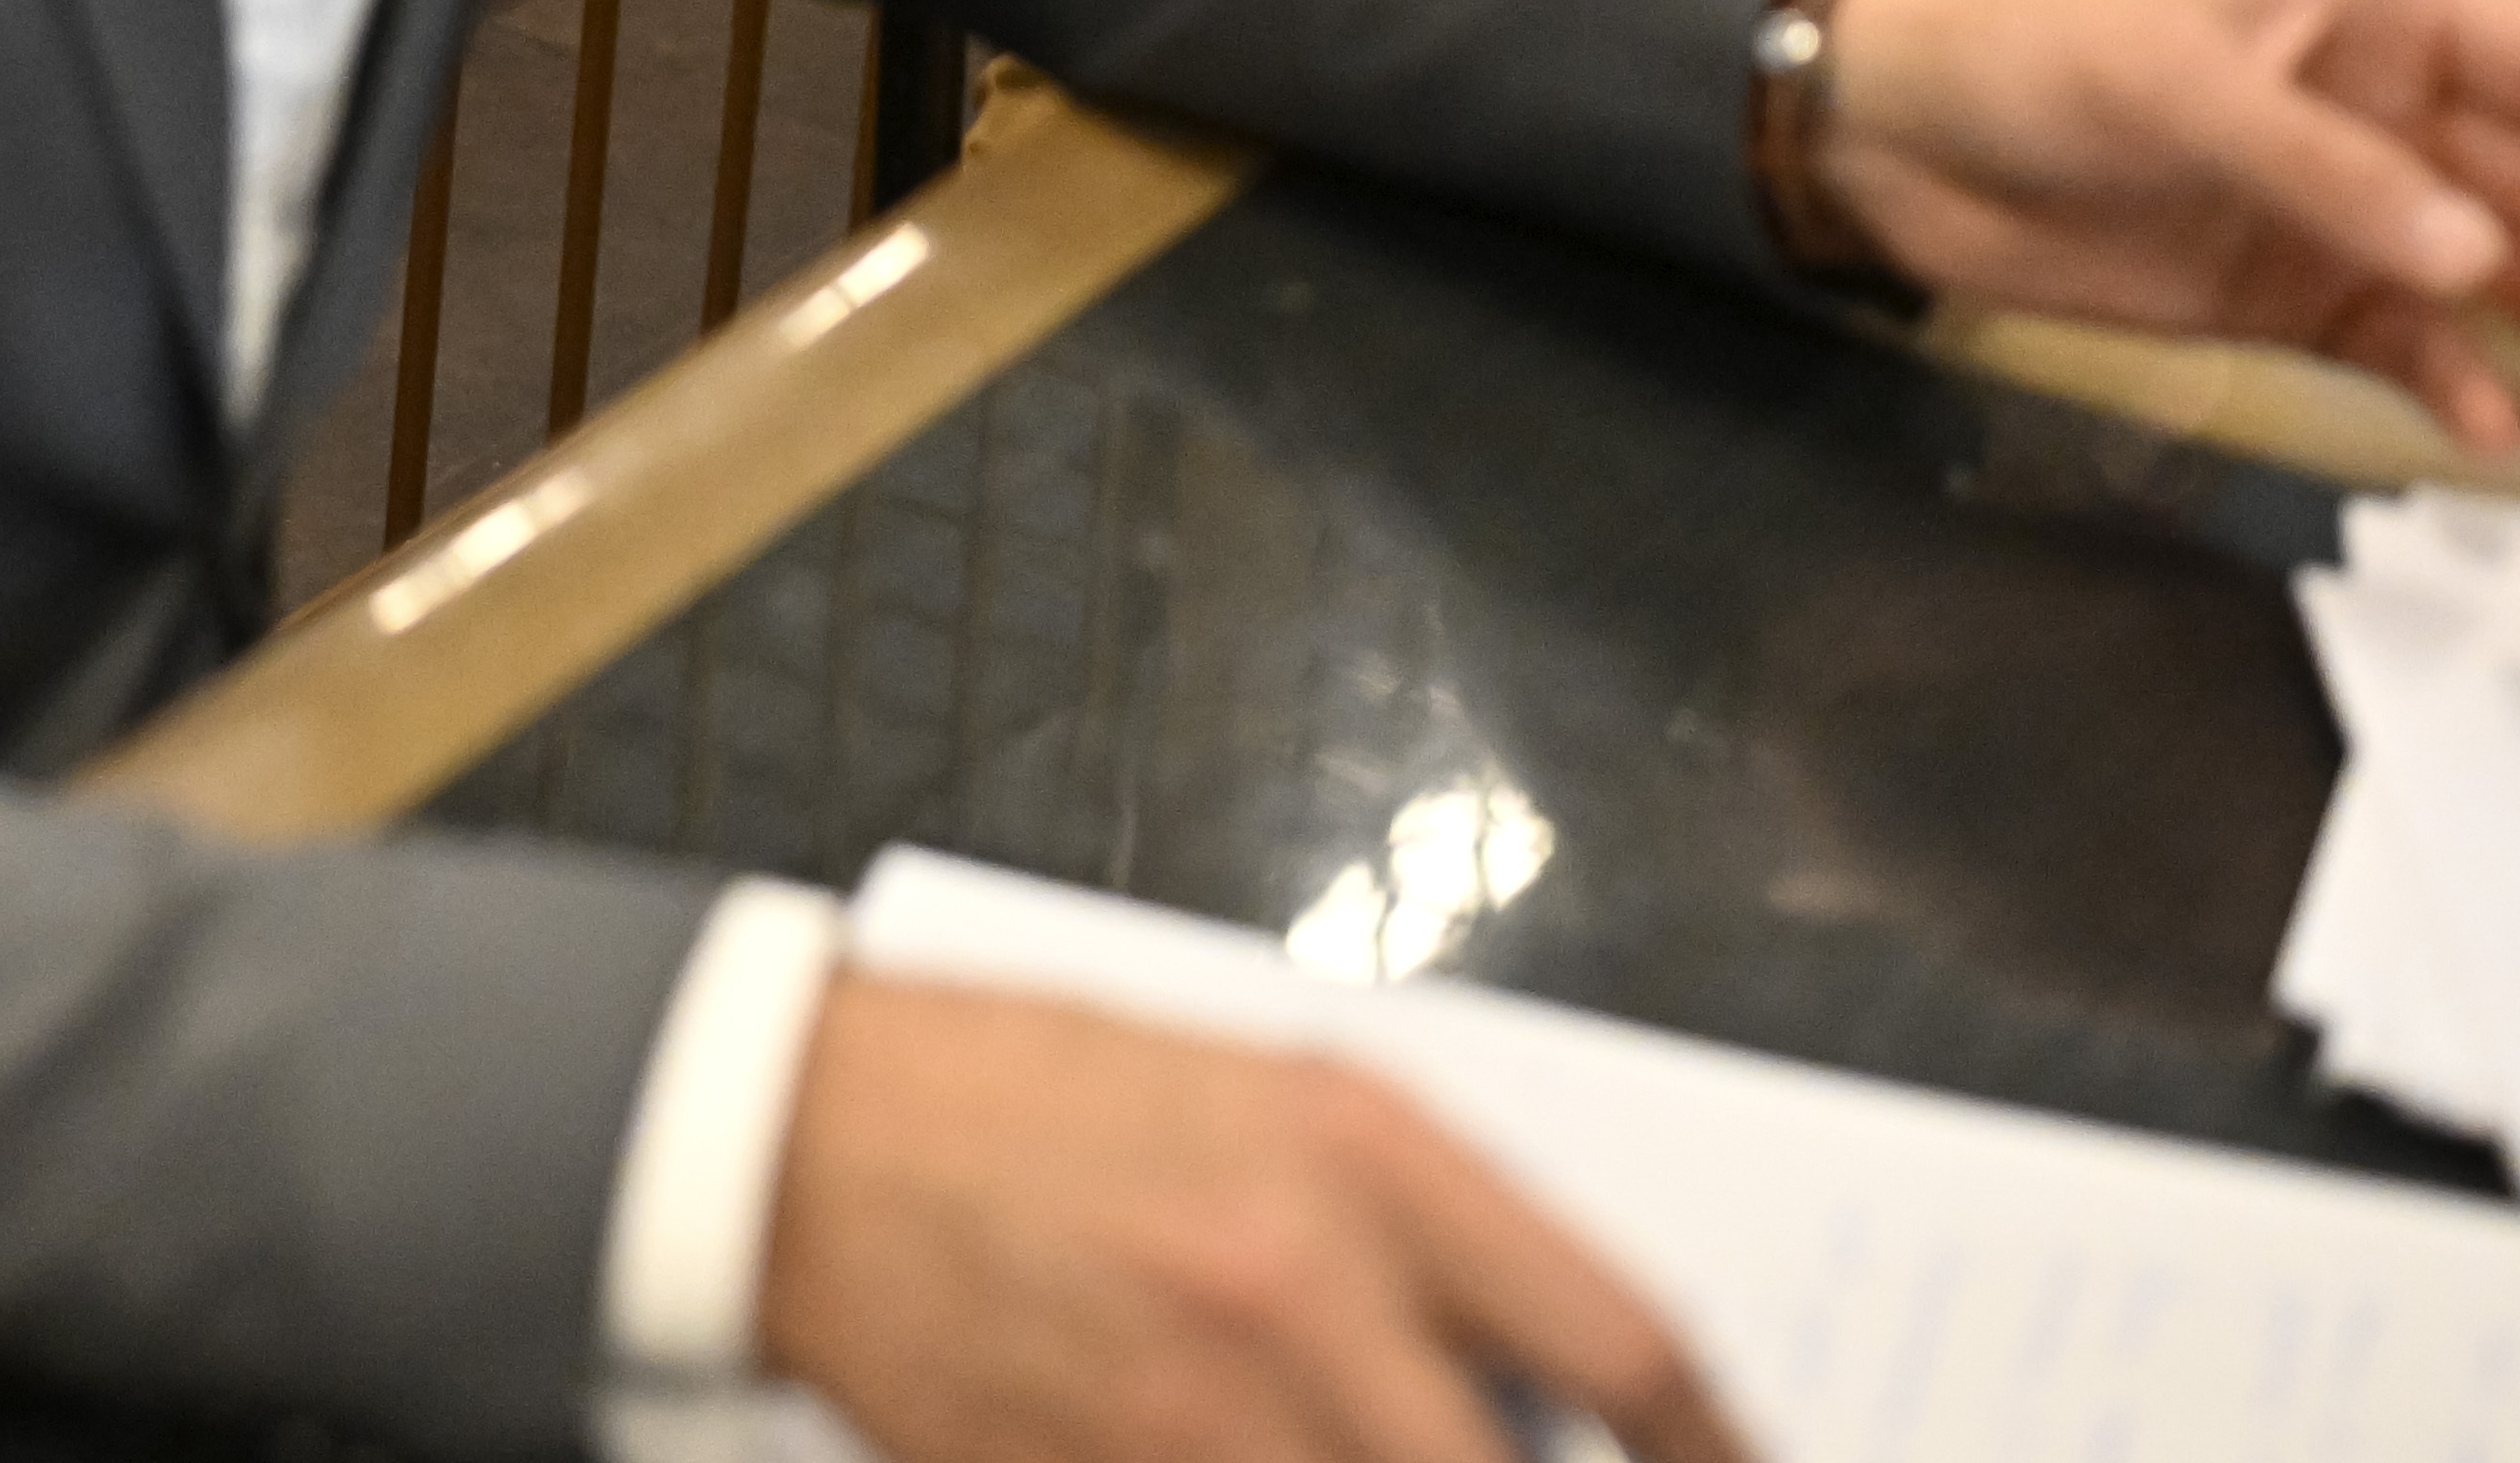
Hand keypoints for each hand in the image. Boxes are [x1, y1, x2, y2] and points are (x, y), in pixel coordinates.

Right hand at [762, 974, 1753, 1462]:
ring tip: (1352, 1436)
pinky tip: (1235, 1451)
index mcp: (1363, 1154)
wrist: (805, 1137)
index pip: (1623, 1340)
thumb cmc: (1035, 1093)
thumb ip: (1425, 1227)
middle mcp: (1305, 1290)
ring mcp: (1198, 1415)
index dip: (1715, 1446)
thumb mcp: (1270, 1094)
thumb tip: (1544, 1382)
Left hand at [1813, 0, 2519, 456]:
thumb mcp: (2173, 86)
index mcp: (2373, 11)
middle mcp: (2380, 106)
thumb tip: (2474, 258)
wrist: (1898, 138)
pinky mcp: (2290, 287)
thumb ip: (2327, 172)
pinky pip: (2409, 342)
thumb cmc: (2028, 58)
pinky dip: (2459, 383)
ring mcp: (2342, 204)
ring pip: (2499, 277)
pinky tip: (2494, 428)